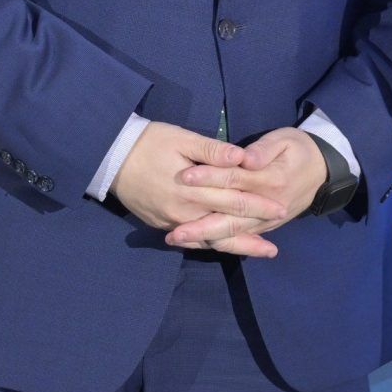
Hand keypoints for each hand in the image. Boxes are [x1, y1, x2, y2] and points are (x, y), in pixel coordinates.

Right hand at [112, 124, 270, 236]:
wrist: (110, 157)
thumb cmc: (149, 142)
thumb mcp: (182, 138)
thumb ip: (213, 150)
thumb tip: (243, 157)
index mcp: (192, 189)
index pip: (233, 199)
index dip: (259, 205)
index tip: (281, 209)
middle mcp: (183, 211)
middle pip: (225, 224)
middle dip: (253, 233)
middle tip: (276, 244)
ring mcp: (172, 222)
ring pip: (209, 238)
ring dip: (236, 246)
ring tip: (261, 253)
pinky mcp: (162, 225)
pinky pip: (191, 240)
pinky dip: (211, 243)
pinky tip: (226, 246)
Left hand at [165, 127, 331, 257]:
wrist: (324, 170)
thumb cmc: (300, 149)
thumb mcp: (285, 140)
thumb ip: (264, 149)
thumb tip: (245, 159)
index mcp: (271, 180)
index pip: (234, 179)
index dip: (209, 177)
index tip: (184, 176)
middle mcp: (267, 206)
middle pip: (229, 217)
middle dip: (200, 225)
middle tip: (173, 231)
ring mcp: (266, 220)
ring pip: (232, 233)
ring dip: (204, 238)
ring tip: (176, 239)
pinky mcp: (265, 226)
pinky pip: (240, 238)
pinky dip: (218, 243)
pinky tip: (197, 244)